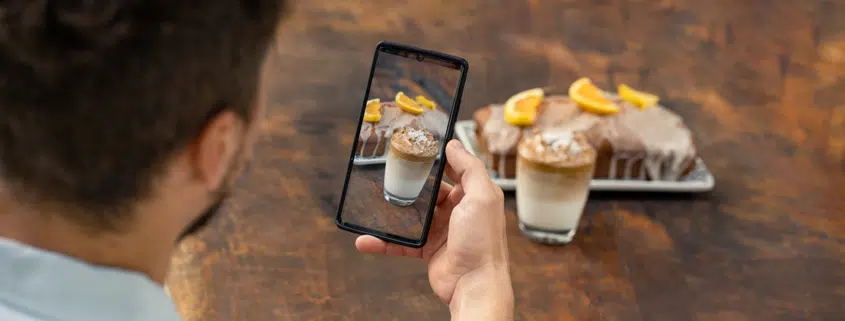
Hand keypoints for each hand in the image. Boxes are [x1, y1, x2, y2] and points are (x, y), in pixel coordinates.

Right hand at [356, 140, 512, 319]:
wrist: (474, 284)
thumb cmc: (483, 242)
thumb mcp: (482, 196)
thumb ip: (470, 168)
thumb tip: (454, 144)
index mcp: (474, 195)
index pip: (455, 170)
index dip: (438, 159)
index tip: (417, 147)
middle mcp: (459, 210)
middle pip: (429, 191)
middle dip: (409, 183)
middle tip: (387, 172)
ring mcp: (442, 230)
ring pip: (412, 216)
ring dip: (392, 212)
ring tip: (372, 202)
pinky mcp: (428, 249)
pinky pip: (402, 242)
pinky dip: (384, 242)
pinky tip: (366, 239)